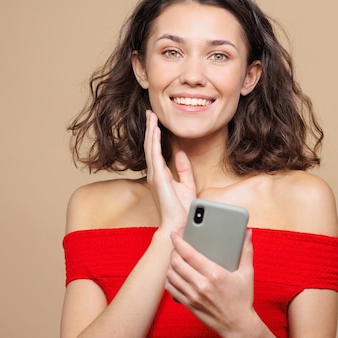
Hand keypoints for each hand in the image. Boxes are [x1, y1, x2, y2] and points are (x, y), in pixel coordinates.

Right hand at [144, 110, 195, 232]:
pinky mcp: (158, 177)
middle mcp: (155, 173)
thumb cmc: (182, 209)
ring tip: (151, 116)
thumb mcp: (187, 184)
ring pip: (150, 147)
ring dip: (151, 130)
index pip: (156, 150)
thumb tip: (181, 153)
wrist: (179, 224)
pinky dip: (154, 141)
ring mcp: (155, 175)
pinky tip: (155, 130)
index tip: (155, 122)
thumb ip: (183, 169)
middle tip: (150, 112)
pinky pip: (154, 155)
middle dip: (150, 128)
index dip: (155, 135)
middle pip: (150, 146)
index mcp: (161, 175)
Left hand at [165, 230, 256, 337]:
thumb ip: (246, 250)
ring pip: (171, 275)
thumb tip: (247, 233)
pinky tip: (175, 275)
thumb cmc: (243, 299)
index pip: (189, 254)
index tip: (175, 235)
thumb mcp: (247, 273)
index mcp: (215, 274)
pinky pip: (171, 289)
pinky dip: (169, 279)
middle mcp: (201, 285)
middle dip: (173, 251)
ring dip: (170, 265)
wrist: (238, 325)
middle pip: (176, 263)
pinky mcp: (188, 305)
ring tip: (175, 260)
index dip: (178, 242)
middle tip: (177, 247)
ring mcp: (193, 296)